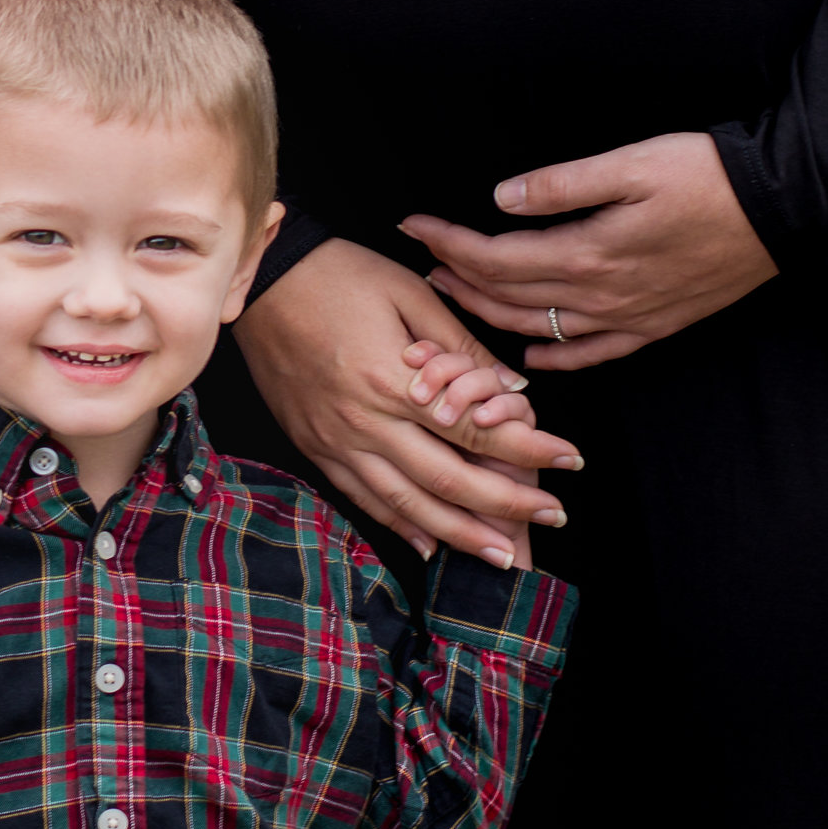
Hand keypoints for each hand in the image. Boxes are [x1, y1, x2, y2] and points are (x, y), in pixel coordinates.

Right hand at [232, 239, 582, 567]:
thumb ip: (461, 346)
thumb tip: (511, 386)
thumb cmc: (337, 274)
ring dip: (459, 533)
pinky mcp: (315, 448)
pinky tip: (430, 544)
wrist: (257, 281)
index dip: (529, 448)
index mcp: (395, 380)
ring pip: (408, 503)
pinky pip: (363, 498)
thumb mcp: (409, 294)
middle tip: (552, 516)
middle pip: (449, 480)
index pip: (477, 429)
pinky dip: (400, 526)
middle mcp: (367, 421)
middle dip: (507, 505)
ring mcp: (338, 441)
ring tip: (501, 553)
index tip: (570, 458)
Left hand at [401, 132, 776, 371]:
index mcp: (588, 253)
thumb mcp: (630, 164)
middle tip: (424, 260)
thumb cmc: (707, 176)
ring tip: (457, 294)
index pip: (496, 258)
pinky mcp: (655, 324)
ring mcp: (628, 316)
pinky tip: (532, 355)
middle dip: (459, 277)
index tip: (413, 226)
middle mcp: (601, 295)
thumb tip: (501, 200)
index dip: (449, 244)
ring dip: (491, 314)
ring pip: (540, 328)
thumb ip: (561, 186)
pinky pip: (593, 352)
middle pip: (509, 296)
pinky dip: (556, 356)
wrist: (783, 208)